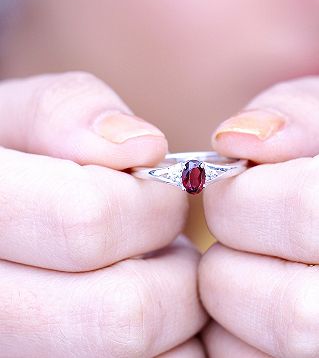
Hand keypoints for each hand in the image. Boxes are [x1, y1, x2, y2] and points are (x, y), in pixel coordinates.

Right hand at [0, 72, 206, 356]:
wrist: (6, 222)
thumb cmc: (13, 162)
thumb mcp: (15, 119)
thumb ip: (67, 113)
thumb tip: (145, 147)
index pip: (86, 220)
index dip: (150, 202)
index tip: (161, 190)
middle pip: (125, 314)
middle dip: (175, 268)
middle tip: (166, 241)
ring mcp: (20, 355)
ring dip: (174, 310)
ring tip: (150, 273)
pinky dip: (170, 345)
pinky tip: (142, 305)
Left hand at [199, 71, 318, 357]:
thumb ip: (304, 111)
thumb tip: (235, 139)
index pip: (313, 214)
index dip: (242, 200)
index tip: (229, 186)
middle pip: (301, 311)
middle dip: (229, 265)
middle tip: (230, 233)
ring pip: (286, 353)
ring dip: (234, 303)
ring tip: (242, 261)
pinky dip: (236, 335)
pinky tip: (254, 292)